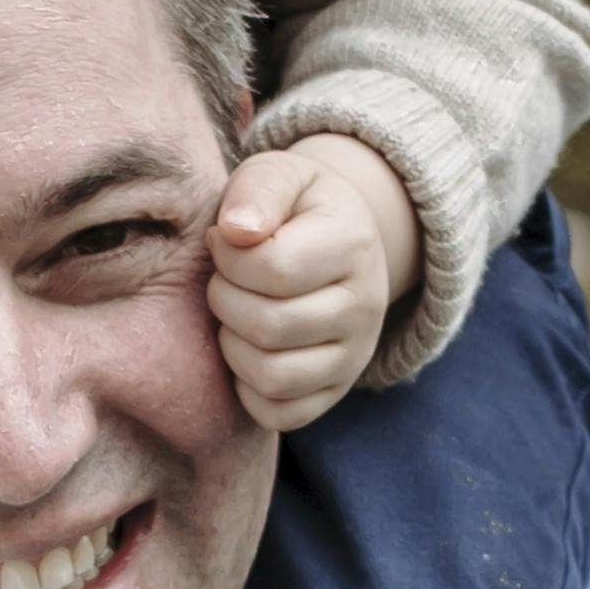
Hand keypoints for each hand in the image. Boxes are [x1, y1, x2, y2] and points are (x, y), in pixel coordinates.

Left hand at [206, 137, 421, 434]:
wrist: (337, 239)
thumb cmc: (293, 206)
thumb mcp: (277, 174)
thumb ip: (256, 190)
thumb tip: (235, 232)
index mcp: (353, 244)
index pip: (273, 269)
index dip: (227, 258)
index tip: (224, 242)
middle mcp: (366, 306)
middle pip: (268, 326)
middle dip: (224, 299)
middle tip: (225, 280)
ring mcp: (354, 356)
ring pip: (271, 376)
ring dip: (231, 344)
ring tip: (236, 312)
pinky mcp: (335, 391)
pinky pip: (279, 414)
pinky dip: (247, 388)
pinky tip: (248, 348)